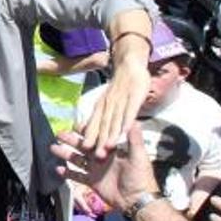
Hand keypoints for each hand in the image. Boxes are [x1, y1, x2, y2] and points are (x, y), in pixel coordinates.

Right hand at [52, 123, 158, 214]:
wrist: (136, 199)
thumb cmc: (140, 176)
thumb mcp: (139, 156)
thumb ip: (135, 139)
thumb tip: (135, 120)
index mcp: (112, 149)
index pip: (97, 137)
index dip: (87, 131)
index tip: (76, 125)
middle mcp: (102, 157)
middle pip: (84, 146)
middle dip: (71, 140)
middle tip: (59, 134)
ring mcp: (96, 169)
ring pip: (77, 159)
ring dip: (65, 153)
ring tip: (53, 148)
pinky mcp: (92, 181)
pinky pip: (77, 176)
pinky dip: (68, 173)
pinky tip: (57, 168)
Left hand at [76, 38, 148, 157]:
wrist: (129, 64)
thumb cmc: (119, 88)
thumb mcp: (106, 102)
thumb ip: (101, 116)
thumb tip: (92, 132)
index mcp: (101, 107)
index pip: (95, 124)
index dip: (91, 138)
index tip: (85, 152)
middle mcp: (108, 104)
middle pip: (104, 126)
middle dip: (100, 141)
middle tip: (97, 156)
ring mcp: (121, 100)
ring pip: (116, 119)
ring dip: (113, 134)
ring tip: (110, 147)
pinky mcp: (134, 95)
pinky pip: (130, 110)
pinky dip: (128, 120)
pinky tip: (127, 130)